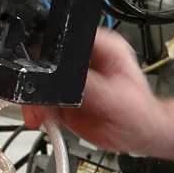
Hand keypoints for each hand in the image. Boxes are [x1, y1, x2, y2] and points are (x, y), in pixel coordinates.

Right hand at [22, 28, 167, 155]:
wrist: (138, 135)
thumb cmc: (139, 112)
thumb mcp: (115, 96)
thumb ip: (89, 86)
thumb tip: (65, 78)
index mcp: (102, 47)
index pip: (68, 37)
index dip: (52, 51)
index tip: (44, 70)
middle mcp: (85, 60)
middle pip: (47, 60)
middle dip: (38, 80)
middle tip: (39, 101)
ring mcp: (73, 79)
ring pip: (40, 81)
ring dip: (35, 100)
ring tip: (38, 115)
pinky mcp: (65, 98)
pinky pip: (42, 100)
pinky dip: (37, 111)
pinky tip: (43, 119)